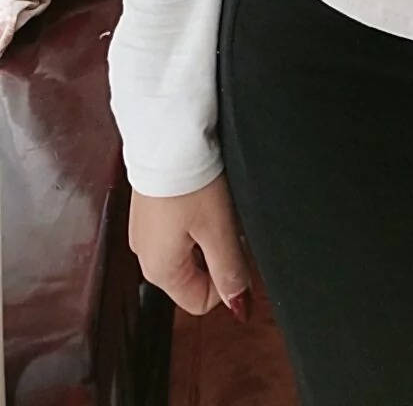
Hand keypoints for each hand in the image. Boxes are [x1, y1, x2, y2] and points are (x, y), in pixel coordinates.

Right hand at [129, 172, 253, 318]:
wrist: (166, 133)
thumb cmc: (189, 179)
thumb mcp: (219, 229)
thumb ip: (230, 272)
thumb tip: (239, 308)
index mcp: (159, 271)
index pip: (200, 302)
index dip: (226, 280)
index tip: (237, 247)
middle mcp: (145, 257)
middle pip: (192, 277)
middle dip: (216, 256)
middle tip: (227, 222)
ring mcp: (143, 233)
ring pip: (185, 251)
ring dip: (205, 236)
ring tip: (214, 205)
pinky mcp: (147, 211)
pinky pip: (175, 230)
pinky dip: (192, 219)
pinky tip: (200, 195)